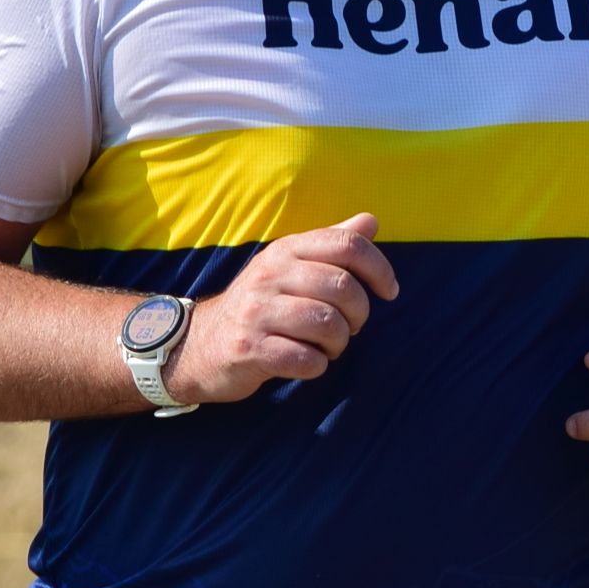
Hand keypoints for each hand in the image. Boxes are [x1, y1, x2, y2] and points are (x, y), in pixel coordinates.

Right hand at [167, 213, 398, 404]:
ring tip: (326, 346)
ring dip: (339, 343)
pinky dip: (317, 366)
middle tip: (349, 327)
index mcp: (285, 250)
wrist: (199, 344)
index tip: (389, 292)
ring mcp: (257, 312)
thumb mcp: (290, 267)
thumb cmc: (260, 305)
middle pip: (344, 288)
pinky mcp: (250, 349)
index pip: (346, 244)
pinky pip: (307, 360)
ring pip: (328, 325)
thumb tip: (370, 221)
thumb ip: (330, 245)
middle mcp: (269, 274)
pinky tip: (305, 361)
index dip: (380, 268)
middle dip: (359, 315)